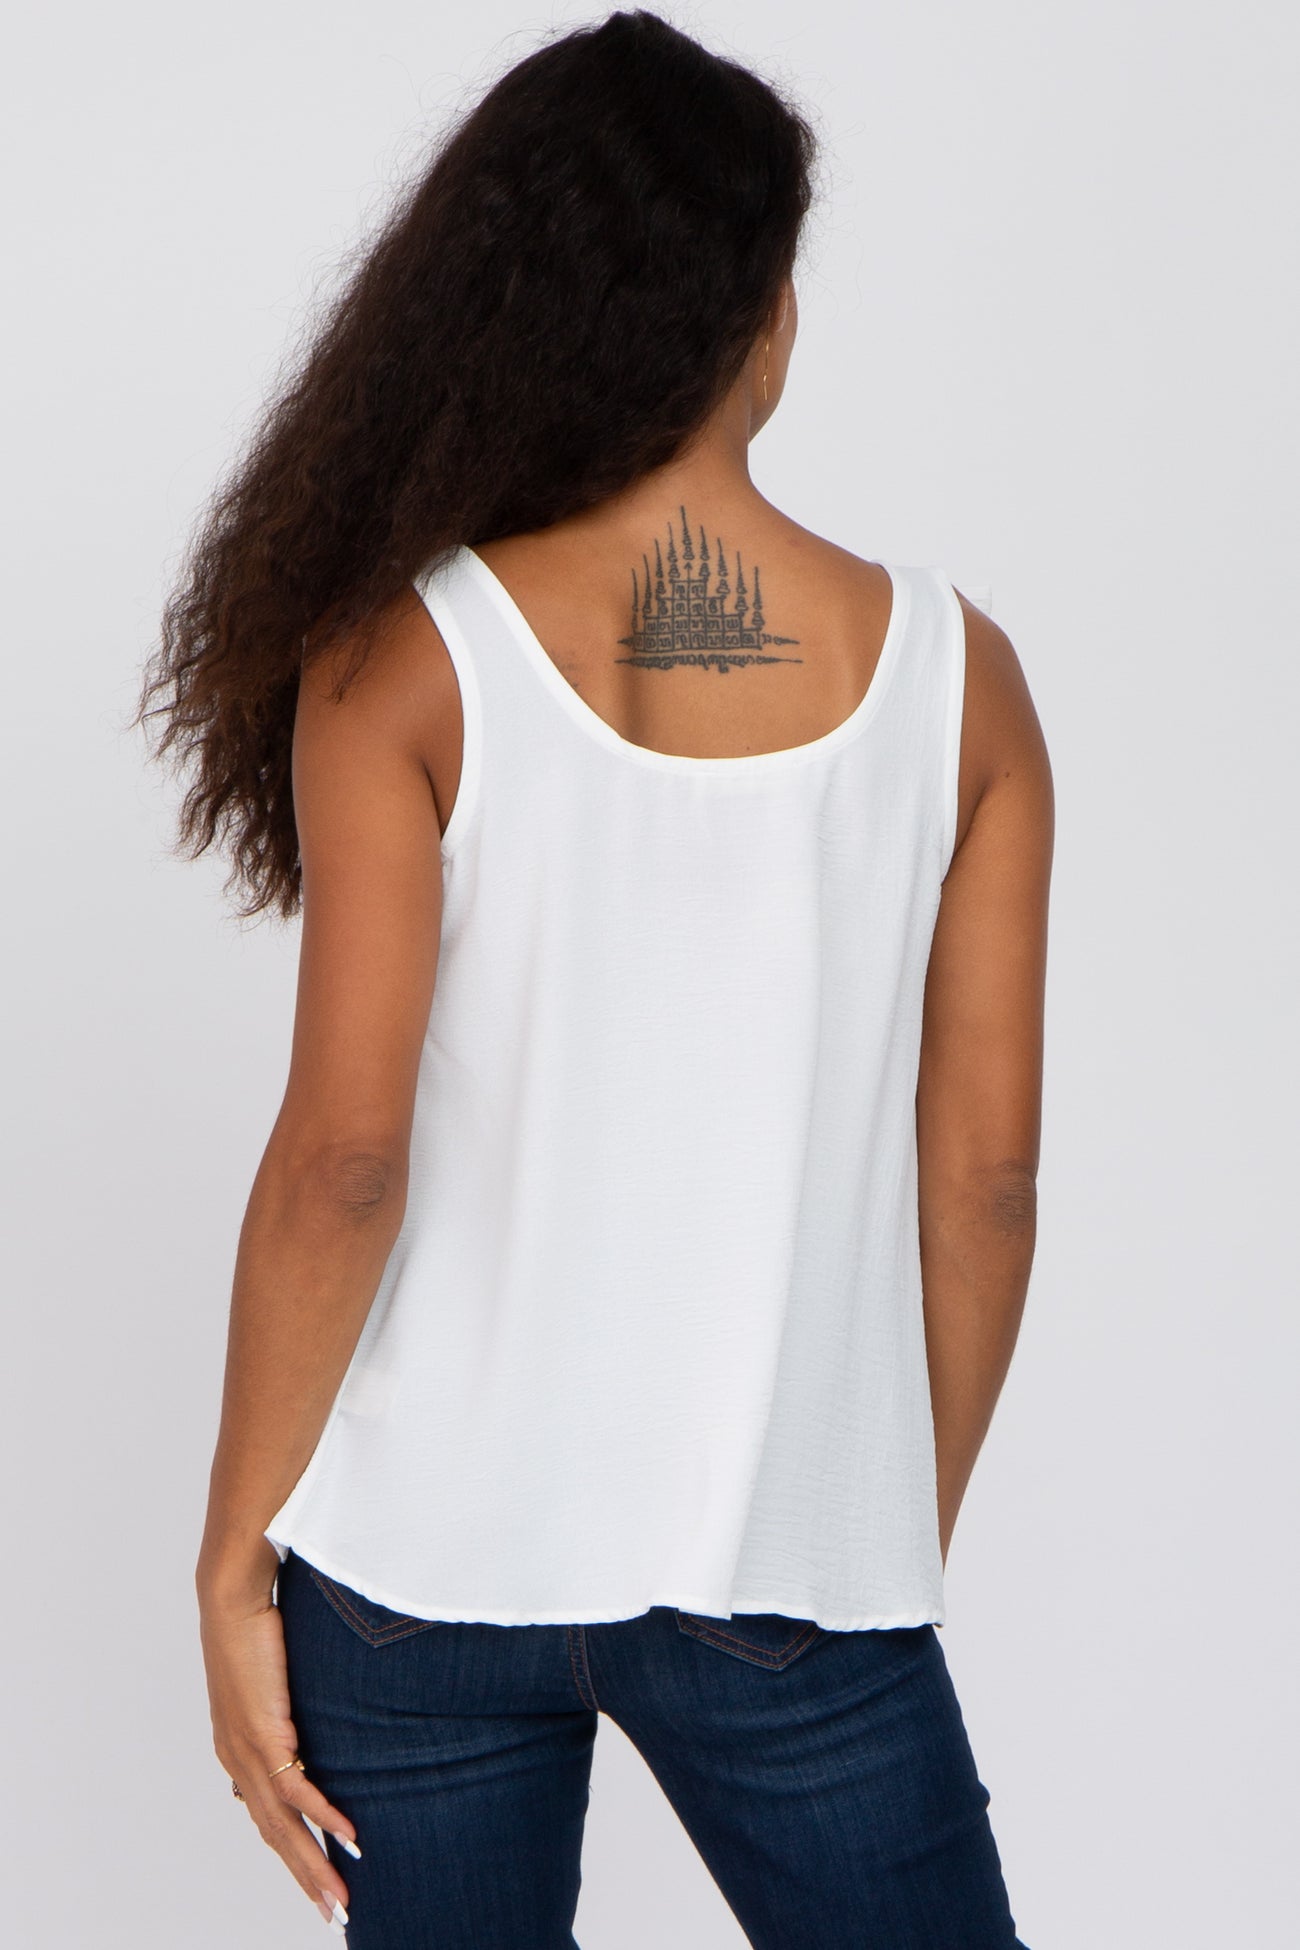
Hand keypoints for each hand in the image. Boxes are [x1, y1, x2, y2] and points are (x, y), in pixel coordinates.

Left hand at [198, 1580, 358, 1930]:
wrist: (232, 1598)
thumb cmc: (255, 1626)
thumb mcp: (269, 1678)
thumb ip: (283, 1710)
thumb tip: (298, 1729)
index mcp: (237, 1752)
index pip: (267, 1817)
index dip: (292, 1852)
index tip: (316, 1880)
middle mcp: (237, 1761)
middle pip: (277, 1835)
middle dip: (307, 1878)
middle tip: (336, 1912)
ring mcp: (248, 1753)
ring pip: (286, 1826)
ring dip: (316, 1865)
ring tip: (342, 1897)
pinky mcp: (265, 1735)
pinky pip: (299, 1788)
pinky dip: (324, 1817)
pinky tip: (349, 1837)